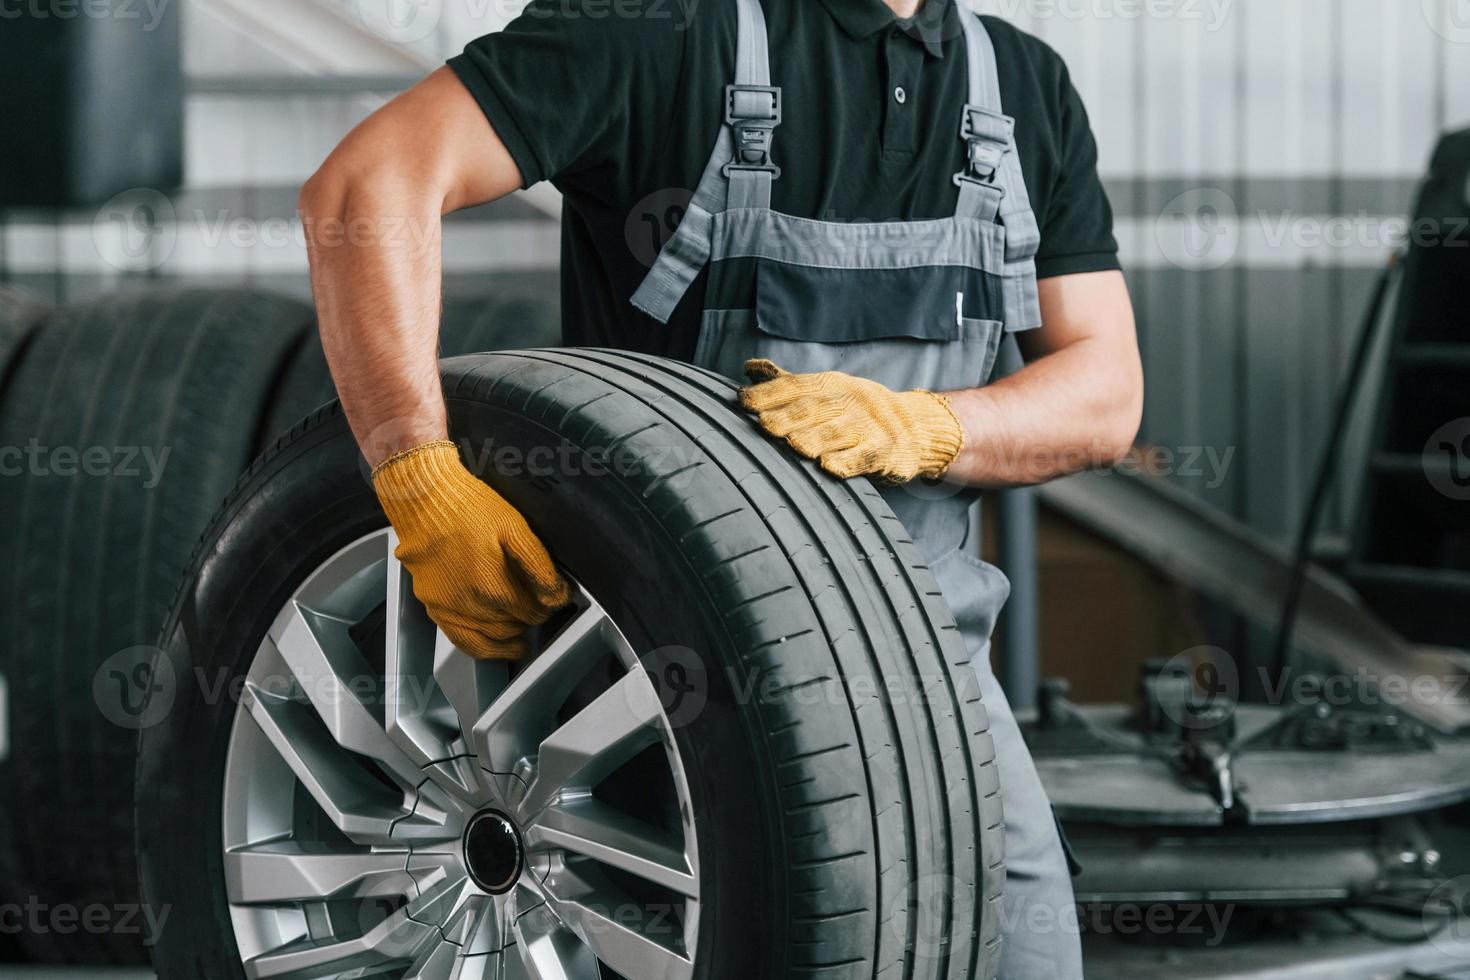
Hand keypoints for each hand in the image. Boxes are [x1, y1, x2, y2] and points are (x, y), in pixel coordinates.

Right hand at [372, 441, 569, 659]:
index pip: (533, 612)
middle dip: (529, 620)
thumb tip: (557, 594)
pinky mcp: (432, 605)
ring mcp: (448, 608)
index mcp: (493, 586)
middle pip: (513, 627)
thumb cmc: (467, 508)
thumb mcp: (514, 528)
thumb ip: (538, 566)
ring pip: (489, 641)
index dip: (548, 606)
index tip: (553, 599)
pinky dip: (481, 647)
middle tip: (537, 608)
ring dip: (509, 638)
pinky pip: (460, 640)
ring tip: (521, 634)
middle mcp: (469, 605)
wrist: (424, 499)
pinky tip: (494, 645)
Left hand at [739, 359, 963, 482]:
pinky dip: (847, 462)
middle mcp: (849, 402)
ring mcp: (868, 427)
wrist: (915, 427)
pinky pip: (864, 457)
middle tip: (765, 426)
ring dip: (815, 438)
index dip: (771, 393)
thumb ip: (787, 383)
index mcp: (831, 385)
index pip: (798, 386)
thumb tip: (749, 368)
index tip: (744, 402)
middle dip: (789, 416)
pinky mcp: (884, 452)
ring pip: (838, 432)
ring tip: (794, 445)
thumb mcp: (826, 390)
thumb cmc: (857, 412)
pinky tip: (829, 468)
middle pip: (815, 408)